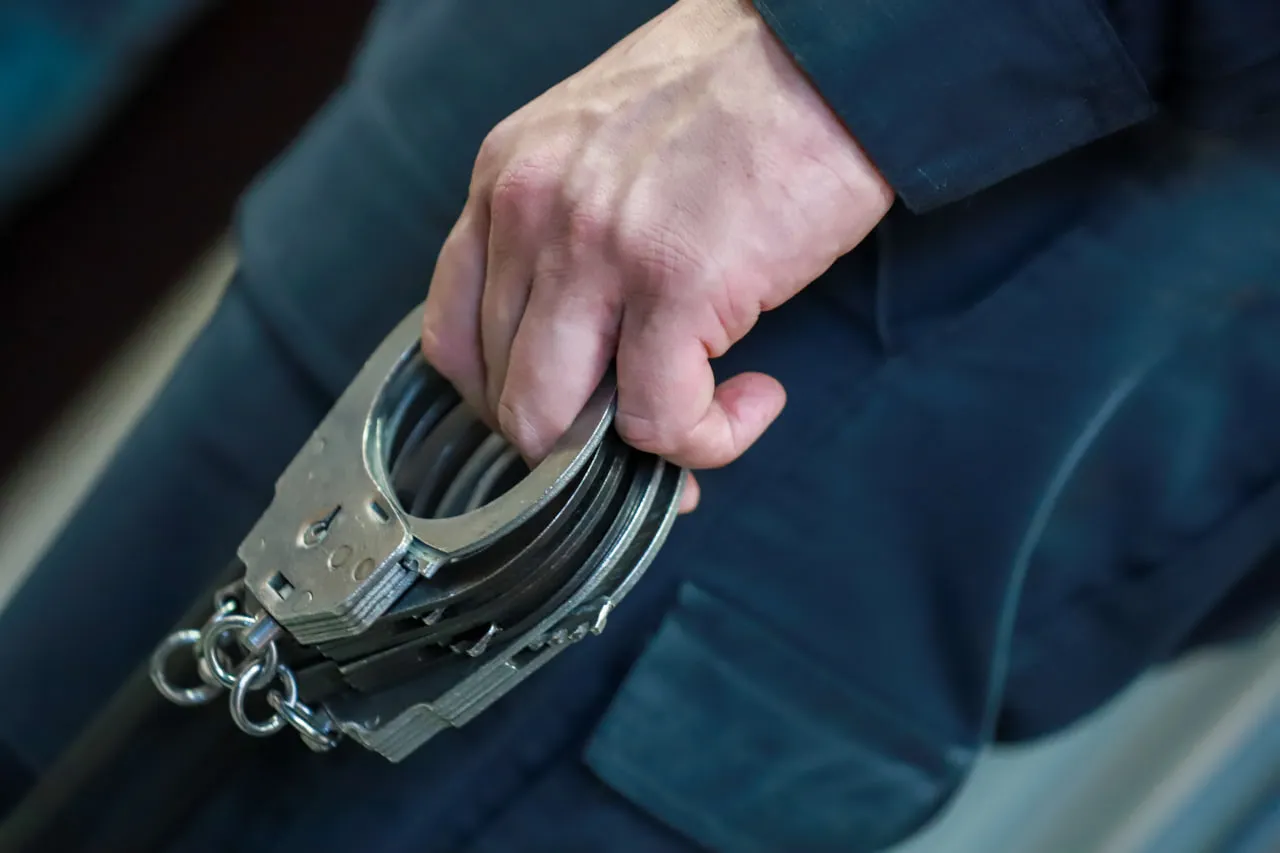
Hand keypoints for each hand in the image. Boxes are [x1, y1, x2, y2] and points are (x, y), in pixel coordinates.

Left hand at [422, 0, 892, 510]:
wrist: (825, 48)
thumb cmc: (732, 95)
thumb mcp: (599, 145)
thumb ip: (564, 235)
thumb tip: (587, 350)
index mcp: (505, 181)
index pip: (453, 338)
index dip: (507, 405)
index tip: (569, 423)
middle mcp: (530, 214)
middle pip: (503, 396)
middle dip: (570, 449)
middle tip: (642, 443)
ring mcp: (596, 250)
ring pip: (559, 424)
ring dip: (632, 453)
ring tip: (701, 419)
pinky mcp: (677, 284)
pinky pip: (662, 423)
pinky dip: (708, 439)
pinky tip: (753, 398)